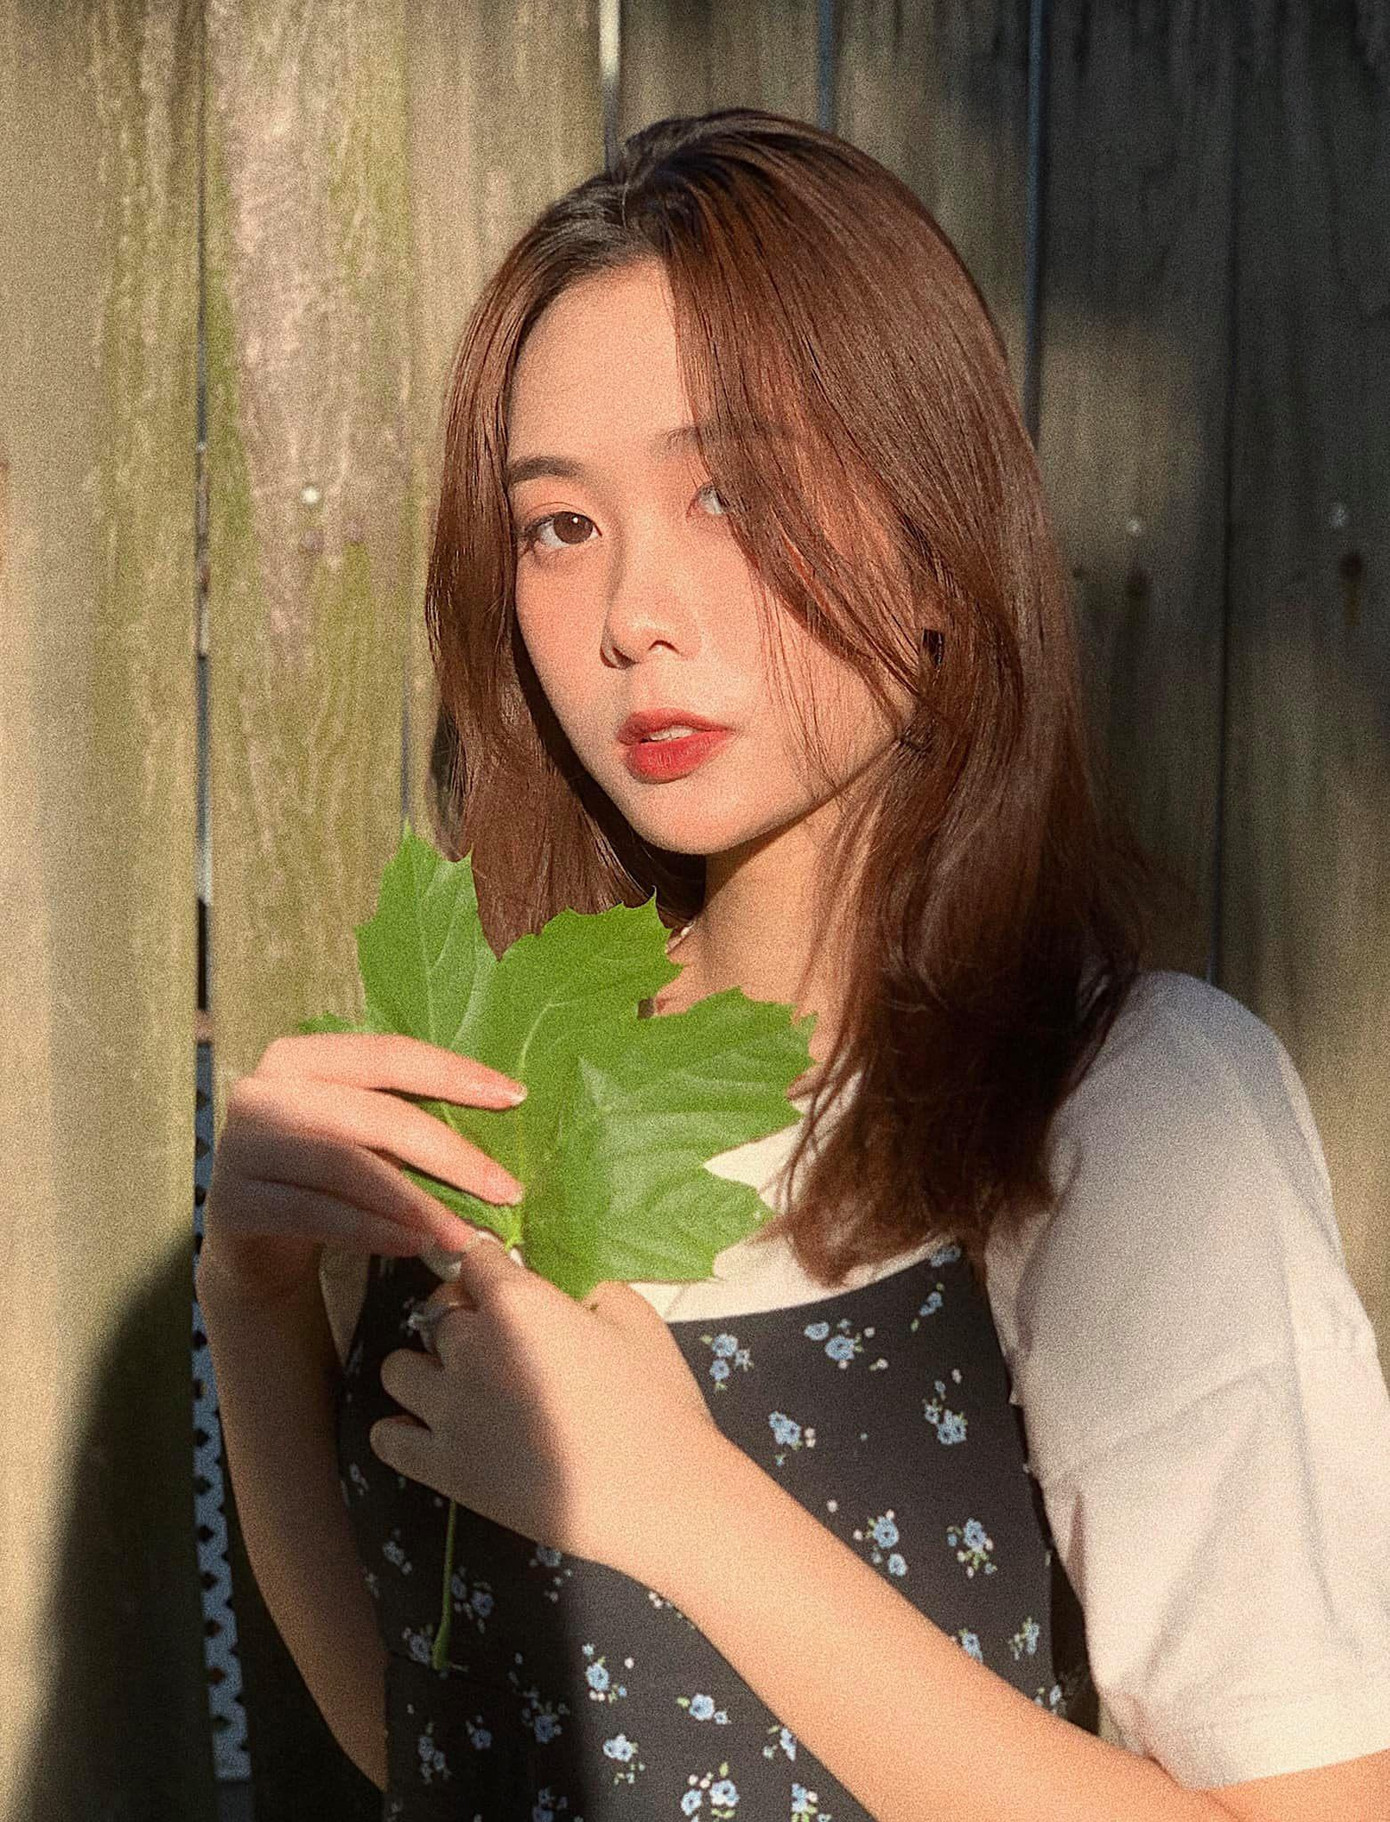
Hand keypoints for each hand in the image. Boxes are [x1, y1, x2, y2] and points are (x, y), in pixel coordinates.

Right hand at [198, 1032, 527, 1305]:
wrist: (255, 1240)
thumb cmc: (326, 1174)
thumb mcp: (361, 1133)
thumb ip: (407, 1113)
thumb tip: (502, 1108)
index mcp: (300, 1056)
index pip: (387, 1054)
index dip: (453, 1073)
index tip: (514, 1098)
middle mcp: (263, 1092)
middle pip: (374, 1115)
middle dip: (448, 1153)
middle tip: (504, 1188)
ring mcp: (242, 1148)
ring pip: (347, 1168)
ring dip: (415, 1202)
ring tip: (463, 1231)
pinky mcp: (234, 1203)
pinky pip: (318, 1214)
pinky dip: (372, 1230)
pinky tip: (414, 1244)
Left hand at [369, 1230, 730, 1594]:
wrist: (658, 1494)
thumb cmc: (656, 1399)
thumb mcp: (631, 1315)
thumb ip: (579, 1284)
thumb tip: (548, 1281)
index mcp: (516, 1303)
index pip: (472, 1257)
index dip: (488, 1264)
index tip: (501, 1276)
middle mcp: (470, 1348)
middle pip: (437, 1308)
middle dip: (465, 1313)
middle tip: (502, 1337)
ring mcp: (450, 1411)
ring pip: (398, 1368)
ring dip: (427, 1365)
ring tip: (464, 1381)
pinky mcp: (444, 1468)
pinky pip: (387, 1438)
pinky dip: (401, 1427)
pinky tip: (434, 1425)